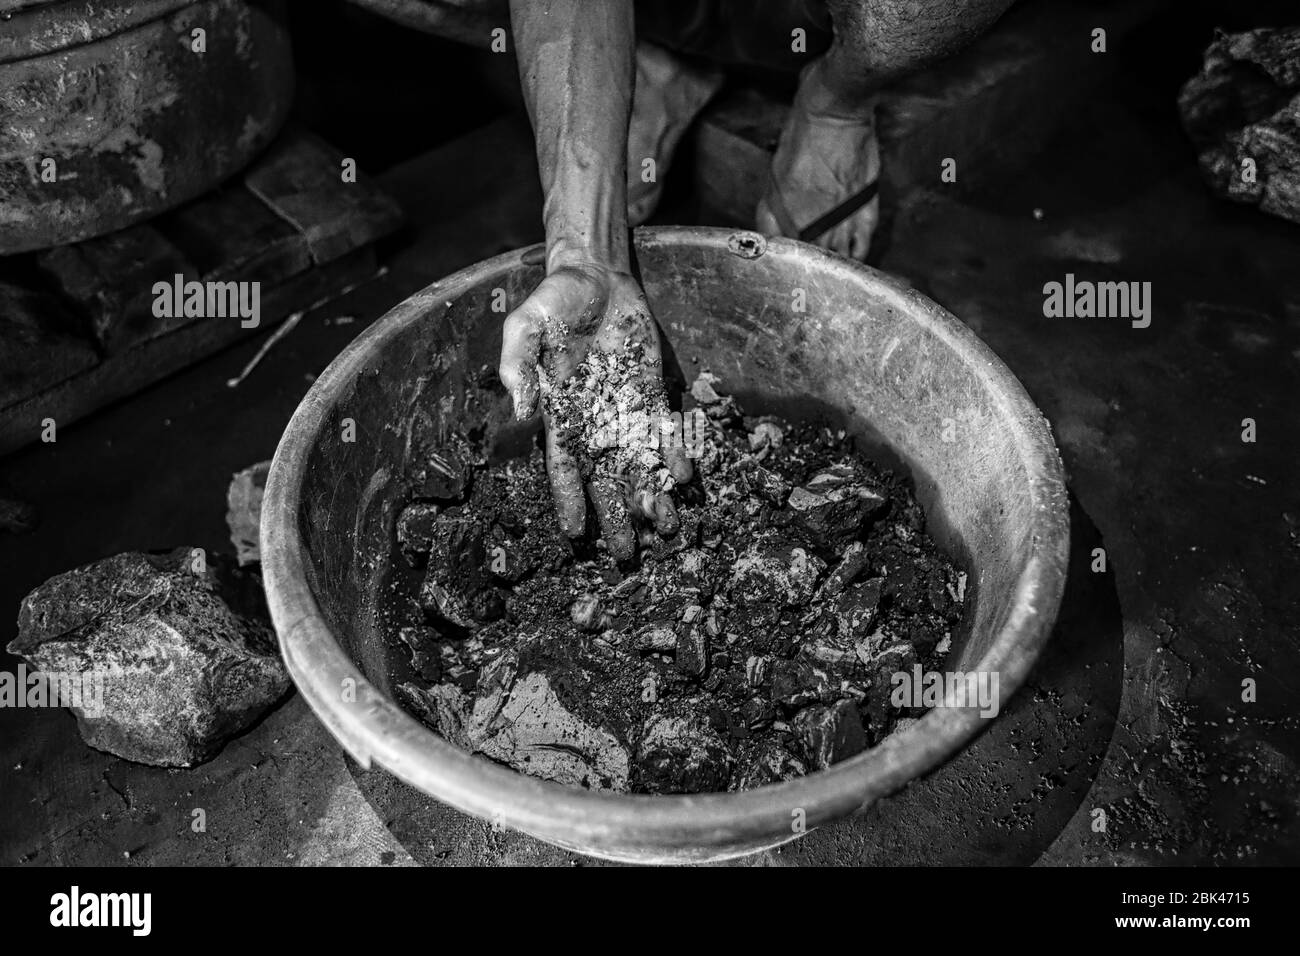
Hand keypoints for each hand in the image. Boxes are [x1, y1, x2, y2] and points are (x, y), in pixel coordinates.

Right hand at [499, 260, 692, 559]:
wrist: (593, 278)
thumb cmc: (551, 302)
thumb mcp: (524, 327)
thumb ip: (517, 368)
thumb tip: (521, 413)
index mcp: (559, 413)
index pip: (564, 466)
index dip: (570, 499)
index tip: (575, 533)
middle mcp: (593, 420)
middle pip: (606, 477)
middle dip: (617, 514)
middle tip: (629, 553)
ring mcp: (624, 408)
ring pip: (640, 462)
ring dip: (653, 494)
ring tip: (668, 527)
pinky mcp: (651, 392)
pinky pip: (665, 430)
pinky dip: (675, 453)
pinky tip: (685, 478)